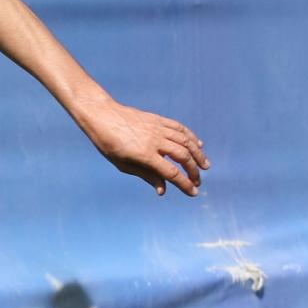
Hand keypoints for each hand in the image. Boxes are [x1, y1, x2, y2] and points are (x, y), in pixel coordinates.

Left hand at [80, 101, 207, 196]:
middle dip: (194, 171)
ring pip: (185, 141)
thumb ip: (146, 176)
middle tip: (198, 181)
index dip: (185, 184)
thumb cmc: (108, 143)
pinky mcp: (158, 119)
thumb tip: (163, 190)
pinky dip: (191, 136)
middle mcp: (154, 141)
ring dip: (198, 154)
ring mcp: (157, 128)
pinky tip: (198, 144)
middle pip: (183, 157)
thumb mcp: (123, 164)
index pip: (171, 172)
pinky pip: (179, 128)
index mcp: (144, 154)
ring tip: (205, 165)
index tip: (193, 192)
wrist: (102, 115)